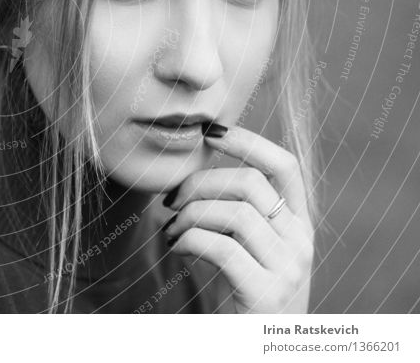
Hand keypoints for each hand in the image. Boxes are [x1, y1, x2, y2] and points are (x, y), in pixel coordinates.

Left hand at [162, 123, 313, 312]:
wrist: (256, 350)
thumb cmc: (240, 298)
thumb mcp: (246, 249)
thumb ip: (234, 214)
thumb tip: (195, 172)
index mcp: (298, 226)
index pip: (285, 166)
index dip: (248, 140)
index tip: (211, 132)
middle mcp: (300, 243)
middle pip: (249, 183)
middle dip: (199, 183)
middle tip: (170, 202)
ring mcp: (288, 269)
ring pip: (235, 212)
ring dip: (189, 215)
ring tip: (171, 232)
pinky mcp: (266, 294)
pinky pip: (221, 247)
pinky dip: (188, 241)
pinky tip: (177, 249)